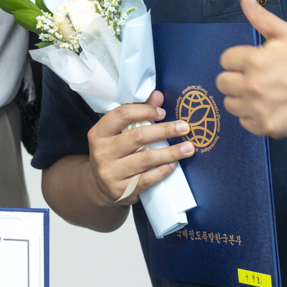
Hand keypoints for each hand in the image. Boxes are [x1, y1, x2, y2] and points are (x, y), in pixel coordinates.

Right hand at [86, 91, 192, 205]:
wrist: (98, 187)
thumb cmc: (113, 154)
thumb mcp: (118, 134)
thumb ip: (137, 113)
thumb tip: (157, 95)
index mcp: (99, 133)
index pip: (122, 115)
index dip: (145, 111)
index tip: (163, 113)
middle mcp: (102, 152)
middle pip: (137, 137)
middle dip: (164, 130)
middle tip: (184, 128)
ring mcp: (110, 172)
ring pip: (145, 159)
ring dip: (170, 152)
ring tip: (188, 148)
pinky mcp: (120, 190)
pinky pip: (147, 179)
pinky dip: (163, 171)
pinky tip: (174, 165)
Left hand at [216, 0, 286, 137]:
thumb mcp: (286, 33)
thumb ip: (260, 16)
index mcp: (254, 60)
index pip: (225, 60)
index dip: (239, 60)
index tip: (254, 63)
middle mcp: (252, 85)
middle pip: (222, 82)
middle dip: (236, 79)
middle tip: (257, 79)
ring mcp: (258, 109)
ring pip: (230, 104)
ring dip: (242, 99)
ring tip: (262, 94)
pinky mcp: (265, 127)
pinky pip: (244, 123)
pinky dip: (253, 117)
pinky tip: (269, 108)